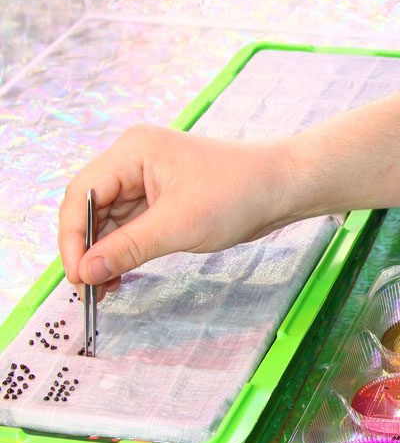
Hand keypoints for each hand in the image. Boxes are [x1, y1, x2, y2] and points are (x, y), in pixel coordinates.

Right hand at [58, 124, 296, 294]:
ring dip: (104, 255)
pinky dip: (123, 251)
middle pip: (91, 208)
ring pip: (109, 221)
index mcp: (133, 151)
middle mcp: (134, 161)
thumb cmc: (239, 194)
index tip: (78, 276)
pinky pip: (130, 226)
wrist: (284, 187)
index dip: (72, 237)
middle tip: (88, 291)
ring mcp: (148, 180)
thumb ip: (128, 248)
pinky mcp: (163, 198)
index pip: (81, 194)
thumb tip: (85, 272)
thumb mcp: (179, 226)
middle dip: (87, 250)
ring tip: (103, 291)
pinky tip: (119, 277)